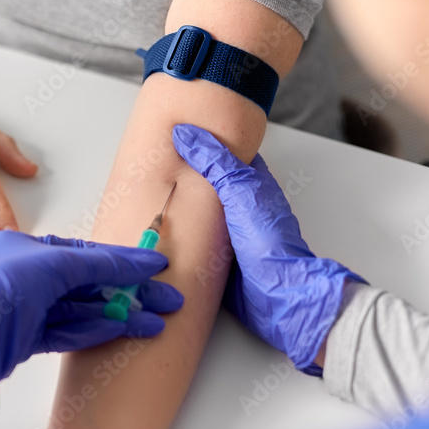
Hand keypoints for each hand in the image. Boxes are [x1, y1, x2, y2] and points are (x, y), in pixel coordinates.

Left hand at [0, 231, 184, 396]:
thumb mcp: (50, 265)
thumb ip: (95, 263)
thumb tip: (133, 262)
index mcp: (21, 248)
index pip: (81, 251)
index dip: (120, 259)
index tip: (154, 266)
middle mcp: (21, 275)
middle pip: (85, 282)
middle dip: (127, 291)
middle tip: (165, 301)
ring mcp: (24, 308)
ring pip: (81, 309)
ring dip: (118, 314)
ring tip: (154, 322)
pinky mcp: (24, 338)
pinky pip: (68, 330)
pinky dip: (95, 329)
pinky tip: (123, 329)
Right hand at [171, 124, 364, 372]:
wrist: (279, 296)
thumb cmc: (269, 243)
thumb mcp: (239, 190)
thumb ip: (214, 161)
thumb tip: (186, 133)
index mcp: (252, 185)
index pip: (227, 154)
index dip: (205, 142)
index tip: (179, 132)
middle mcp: (242, 208)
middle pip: (210, 185)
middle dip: (185, 177)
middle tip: (155, 163)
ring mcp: (231, 235)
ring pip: (201, 215)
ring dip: (181, 210)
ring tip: (149, 195)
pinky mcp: (220, 260)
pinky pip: (196, 243)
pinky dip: (181, 238)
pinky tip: (161, 234)